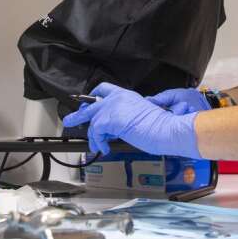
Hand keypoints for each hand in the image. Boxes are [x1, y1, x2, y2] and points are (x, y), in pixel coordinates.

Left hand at [62, 82, 201, 157]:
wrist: (167, 129)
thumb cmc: (159, 127)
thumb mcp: (137, 117)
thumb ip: (122, 117)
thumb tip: (110, 129)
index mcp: (126, 95)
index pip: (103, 90)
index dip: (93, 98)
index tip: (87, 105)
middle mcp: (118, 97)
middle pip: (91, 104)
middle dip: (79, 114)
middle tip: (70, 120)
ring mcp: (114, 106)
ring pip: (92, 120)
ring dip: (92, 136)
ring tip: (96, 145)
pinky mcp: (112, 118)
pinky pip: (96, 132)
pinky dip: (98, 142)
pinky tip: (104, 148)